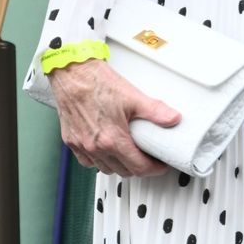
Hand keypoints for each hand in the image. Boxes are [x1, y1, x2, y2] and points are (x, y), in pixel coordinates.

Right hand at [48, 58, 179, 176]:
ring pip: (105, 169)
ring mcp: (82, 145)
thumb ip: (155, 111)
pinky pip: (87, 162)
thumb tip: (173, 118)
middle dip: (138, 168)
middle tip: (148, 158)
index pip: (138, 167)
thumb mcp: (132, 97)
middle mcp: (96, 146)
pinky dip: (99, 160)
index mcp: (112, 139)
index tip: (159, 165)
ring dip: (119, 166)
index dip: (153, 169)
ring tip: (129, 154)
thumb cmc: (97, 82)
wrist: (72, 73)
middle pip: (123, 171)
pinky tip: (106, 150)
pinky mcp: (71, 141)